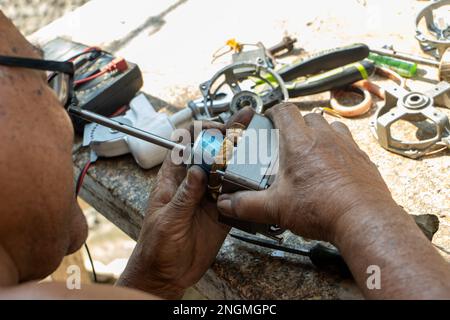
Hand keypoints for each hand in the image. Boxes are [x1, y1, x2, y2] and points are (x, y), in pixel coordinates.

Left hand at [118, 107, 254, 298]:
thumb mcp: (167, 220)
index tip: (218, 127)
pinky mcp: (221, 213)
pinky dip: (246, 189)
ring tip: (258, 147)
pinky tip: (257, 180)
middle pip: (211, 154)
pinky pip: (236, 196)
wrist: (166, 275)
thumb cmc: (155, 247)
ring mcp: (208, 198)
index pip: (185, 145)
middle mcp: (192, 185)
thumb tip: (196, 171)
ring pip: (226, 172)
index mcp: (173, 180)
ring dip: (240, 161)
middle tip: (246, 125)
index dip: (200, 131)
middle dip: (228, 139)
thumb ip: (183, 196)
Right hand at [217, 103, 393, 242]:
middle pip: (308, 116)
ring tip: (311, 152)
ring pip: (331, 126)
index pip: (285, 111)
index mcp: (300, 144)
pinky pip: (349, 144)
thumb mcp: (276, 208)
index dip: (274, 112)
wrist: (362, 219)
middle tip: (286, 142)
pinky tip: (333, 167)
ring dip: (319, 133)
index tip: (268, 120)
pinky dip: (338, 149)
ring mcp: (346, 146)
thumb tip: (227, 204)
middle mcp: (325, 138)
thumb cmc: (322, 208)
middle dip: (296, 124)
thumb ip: (247, 205)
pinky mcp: (362, 158)